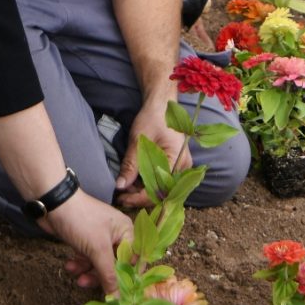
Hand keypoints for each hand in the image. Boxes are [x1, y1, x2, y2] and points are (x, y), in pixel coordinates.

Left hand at [38, 189, 133, 295]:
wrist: (53, 203)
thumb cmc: (82, 222)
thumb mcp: (98, 249)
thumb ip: (109, 275)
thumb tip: (117, 299)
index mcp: (127, 232)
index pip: (132, 261)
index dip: (125, 277)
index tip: (118, 295)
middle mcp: (117, 234)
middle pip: (114, 264)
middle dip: (100, 275)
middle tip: (86, 283)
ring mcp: (100, 237)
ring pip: (98, 263)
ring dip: (87, 271)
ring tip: (75, 276)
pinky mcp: (85, 239)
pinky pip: (87, 257)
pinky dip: (79, 263)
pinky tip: (69, 266)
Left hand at [113, 93, 192, 208]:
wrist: (163, 106)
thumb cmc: (152, 118)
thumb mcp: (138, 141)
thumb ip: (130, 165)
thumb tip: (120, 187)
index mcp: (177, 159)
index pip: (159, 189)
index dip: (139, 197)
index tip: (121, 198)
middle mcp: (184, 168)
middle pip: (163, 193)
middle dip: (141, 197)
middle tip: (121, 196)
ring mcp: (182, 168)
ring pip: (163, 190)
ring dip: (144, 193)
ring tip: (126, 190)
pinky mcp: (176, 167)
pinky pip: (164, 183)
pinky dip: (150, 186)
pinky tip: (135, 183)